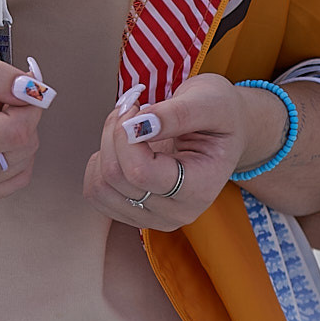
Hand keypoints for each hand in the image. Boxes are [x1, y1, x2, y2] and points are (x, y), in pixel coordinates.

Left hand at [84, 73, 273, 231]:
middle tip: (132, 107)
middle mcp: (176, 213)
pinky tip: (122, 146)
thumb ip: (177, 114)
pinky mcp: (134, 213)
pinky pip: (96, 192)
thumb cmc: (220, 113)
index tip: (138, 106)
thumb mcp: (209, 103)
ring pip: (100, 187)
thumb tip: (138, 126)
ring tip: (129, 124)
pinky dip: (100, 163)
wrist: (224, 131)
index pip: (140, 172)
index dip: (126, 135)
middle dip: (115, 133)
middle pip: (116, 178)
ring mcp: (153, 217)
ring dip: (105, 146)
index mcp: (199, 189)